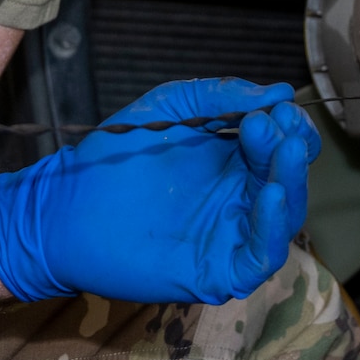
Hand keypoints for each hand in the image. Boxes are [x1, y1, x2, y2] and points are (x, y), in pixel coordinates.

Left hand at [0, 77, 321, 304]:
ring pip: (283, 215)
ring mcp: (230, 234)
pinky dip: (274, 228)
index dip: (289, 125)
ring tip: (285, 151)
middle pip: (286, 176)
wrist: (67, 205)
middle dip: (292, 147)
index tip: (282, 107)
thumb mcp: (170, 107)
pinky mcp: (218, 270)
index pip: (278, 144)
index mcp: (231, 159)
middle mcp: (238, 197)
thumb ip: (219, 95)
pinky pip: (260, 256)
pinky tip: (271, 195)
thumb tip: (278, 90)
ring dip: (291, 181)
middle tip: (280, 126)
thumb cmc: (114, 155)